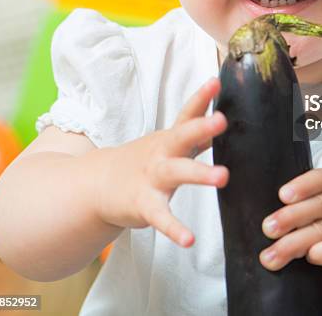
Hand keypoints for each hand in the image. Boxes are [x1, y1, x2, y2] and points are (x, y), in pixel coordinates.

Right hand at [92, 77, 228, 246]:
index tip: (216, 81)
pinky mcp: (144, 204)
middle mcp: (162, 153)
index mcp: (170, 138)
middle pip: (182, 136)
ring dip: (199, 173)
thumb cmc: (145, 161)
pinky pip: (161, 217)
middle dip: (202, 127)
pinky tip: (189, 239)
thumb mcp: (169, 143)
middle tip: (222, 119)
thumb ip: (195, 132)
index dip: (202, 97)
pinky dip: (174, 229)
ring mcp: (152, 177)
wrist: (98, 184)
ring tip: (223, 176)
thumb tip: (221, 116)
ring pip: (177, 172)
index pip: (187, 113)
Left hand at [259, 168, 321, 297]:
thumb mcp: (317, 211)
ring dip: (294, 243)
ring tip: (272, 255)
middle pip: (320, 204)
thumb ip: (300, 206)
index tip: (282, 195)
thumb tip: (268, 216)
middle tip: (268, 228)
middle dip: (290, 217)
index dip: (302, 185)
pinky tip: (310, 256)